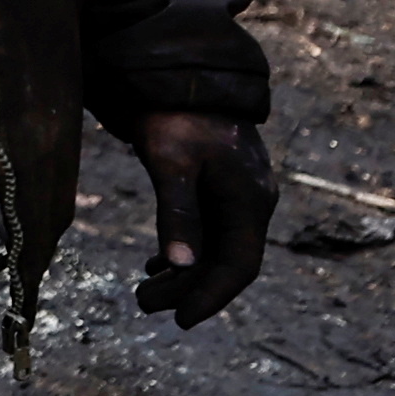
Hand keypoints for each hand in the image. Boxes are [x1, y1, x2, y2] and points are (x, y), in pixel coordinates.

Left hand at [128, 112, 272, 327]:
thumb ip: (178, 214)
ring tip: (144, 292)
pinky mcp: (220, 187)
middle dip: (188, 289)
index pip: (239, 265)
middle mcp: (251, 202)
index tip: (181, 321)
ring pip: (216, 248)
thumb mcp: (172, 164)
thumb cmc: (176, 116)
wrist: (182, 74)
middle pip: (226, 261)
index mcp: (249, 200)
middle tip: (143, 305)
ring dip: (183, 273)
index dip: (212, 296)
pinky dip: (185, 251)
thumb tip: (181, 265)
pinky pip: (210, 232)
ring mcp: (238, 195)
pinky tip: (157, 265)